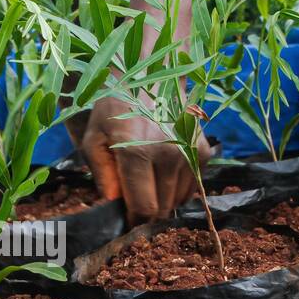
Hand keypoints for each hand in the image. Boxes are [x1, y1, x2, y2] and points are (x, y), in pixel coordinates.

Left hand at [67, 96, 207, 224]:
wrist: (151, 75)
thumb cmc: (115, 110)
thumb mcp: (95, 139)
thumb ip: (102, 176)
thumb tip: (114, 206)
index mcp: (137, 153)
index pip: (143, 208)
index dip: (134, 222)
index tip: (126, 222)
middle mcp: (169, 155)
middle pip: (162, 209)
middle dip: (147, 212)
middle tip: (134, 200)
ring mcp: (190, 153)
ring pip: (179, 201)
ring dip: (163, 200)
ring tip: (147, 180)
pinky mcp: (203, 151)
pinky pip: (192, 188)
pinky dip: (178, 188)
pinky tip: (163, 171)